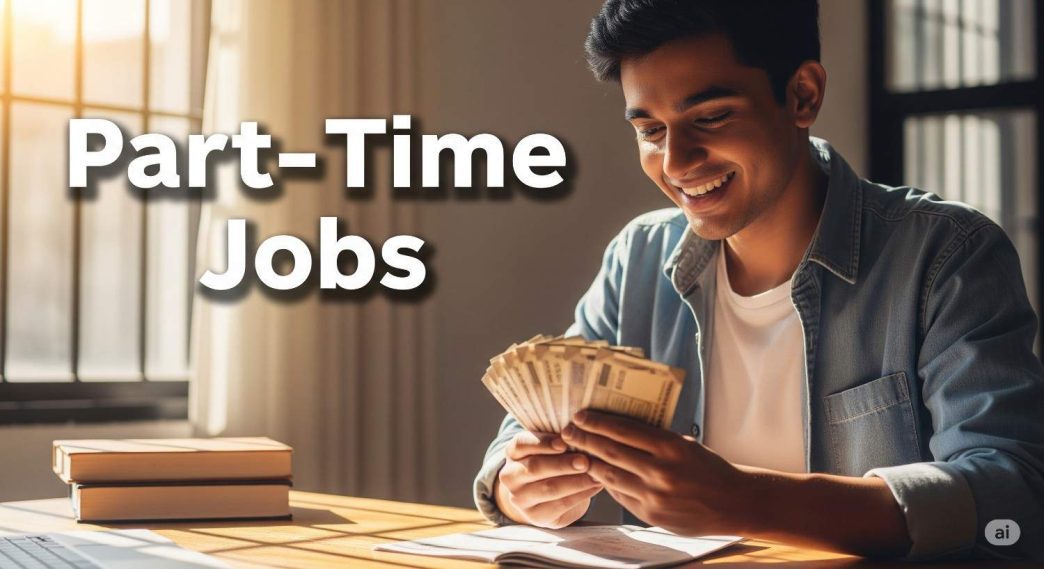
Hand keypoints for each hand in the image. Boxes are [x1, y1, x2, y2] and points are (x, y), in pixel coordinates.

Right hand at [495, 430, 603, 527]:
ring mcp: (519, 498)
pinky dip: (580, 494)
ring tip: (596, 474)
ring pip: (549, 488)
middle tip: (585, 461)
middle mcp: (510, 476)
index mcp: (512, 452)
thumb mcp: (548, 448)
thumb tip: (580, 432)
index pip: (522, 444)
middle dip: (563, 464)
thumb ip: (559, 439)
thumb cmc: (552, 461)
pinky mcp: (535, 516)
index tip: (564, 442)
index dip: (543, 443)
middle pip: (535, 467)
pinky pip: (560, 504)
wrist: (545, 496)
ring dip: (576, 481)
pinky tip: (595, 486)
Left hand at [562, 410, 749, 534]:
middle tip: (568, 431)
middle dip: (585, 439)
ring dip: (590, 462)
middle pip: (610, 451)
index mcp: (670, 447)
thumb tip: (619, 428)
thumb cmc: (709, 468)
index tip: (580, 415)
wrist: (733, 502)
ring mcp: (654, 495)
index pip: (623, 430)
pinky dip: (606, 483)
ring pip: (610, 475)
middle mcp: (660, 471)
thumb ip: (655, 439)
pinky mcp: (650, 514)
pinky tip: (598, 473)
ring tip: (577, 452)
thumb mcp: (685, 444)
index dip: (598, 422)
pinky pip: (620, 495)